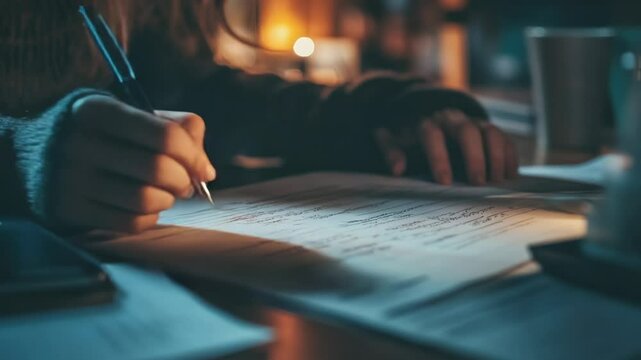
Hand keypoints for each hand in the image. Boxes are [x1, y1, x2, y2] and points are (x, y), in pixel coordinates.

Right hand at [52, 95, 214, 231]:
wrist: (29, 154)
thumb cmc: (98, 132)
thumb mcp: (127, 113)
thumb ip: (174, 127)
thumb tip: (207, 171)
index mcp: (99, 110)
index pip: (166, 137)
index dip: (194, 157)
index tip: (200, 168)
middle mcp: (80, 143)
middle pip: (160, 171)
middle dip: (184, 181)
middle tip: (183, 183)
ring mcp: (71, 179)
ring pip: (147, 201)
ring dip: (167, 201)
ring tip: (164, 194)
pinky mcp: (68, 209)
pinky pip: (130, 223)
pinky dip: (150, 218)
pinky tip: (145, 207)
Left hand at [374, 109, 517, 184]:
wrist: (425, 120)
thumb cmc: (409, 138)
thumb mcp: (393, 141)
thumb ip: (391, 151)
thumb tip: (397, 169)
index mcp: (427, 123)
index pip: (432, 135)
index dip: (439, 158)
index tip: (444, 182)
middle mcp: (452, 119)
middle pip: (467, 131)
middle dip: (474, 157)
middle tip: (478, 184)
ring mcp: (473, 123)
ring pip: (490, 131)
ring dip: (496, 156)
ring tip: (497, 181)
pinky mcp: (488, 130)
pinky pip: (505, 138)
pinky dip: (510, 155)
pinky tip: (510, 176)